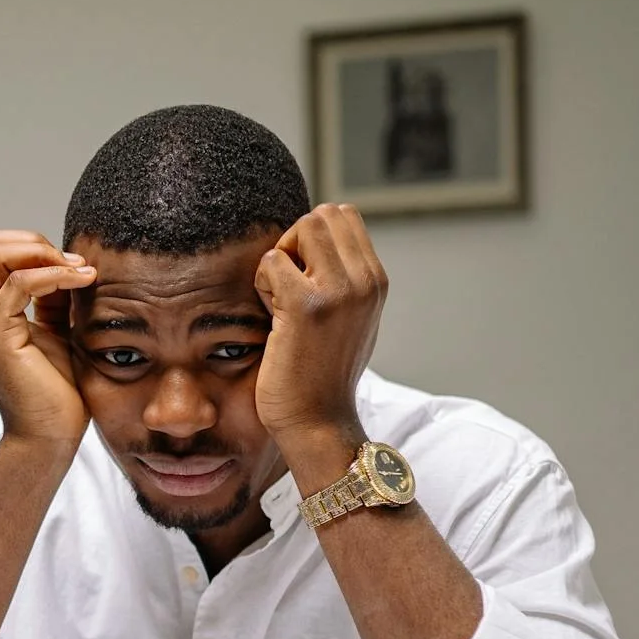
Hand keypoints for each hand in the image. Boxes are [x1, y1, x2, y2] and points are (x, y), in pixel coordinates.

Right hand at [0, 230, 97, 444]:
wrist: (49, 436)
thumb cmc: (56, 392)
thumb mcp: (58, 330)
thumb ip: (54, 297)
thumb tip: (69, 262)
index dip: (33, 246)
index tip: (74, 265)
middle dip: (35, 243)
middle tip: (75, 265)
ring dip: (43, 253)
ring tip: (80, 272)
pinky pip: (20, 282)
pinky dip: (53, 274)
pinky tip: (82, 282)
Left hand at [253, 204, 386, 446]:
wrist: (319, 422)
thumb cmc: (324, 374)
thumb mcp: (351, 319)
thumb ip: (345, 280)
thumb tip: (324, 241)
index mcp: (376, 281)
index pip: (344, 216)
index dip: (313, 239)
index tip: (304, 279)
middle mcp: (365, 281)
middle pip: (323, 215)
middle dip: (297, 242)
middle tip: (288, 286)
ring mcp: (339, 291)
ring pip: (302, 228)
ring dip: (281, 258)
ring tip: (281, 300)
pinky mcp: (306, 305)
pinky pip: (272, 260)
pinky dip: (263, 283)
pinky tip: (271, 317)